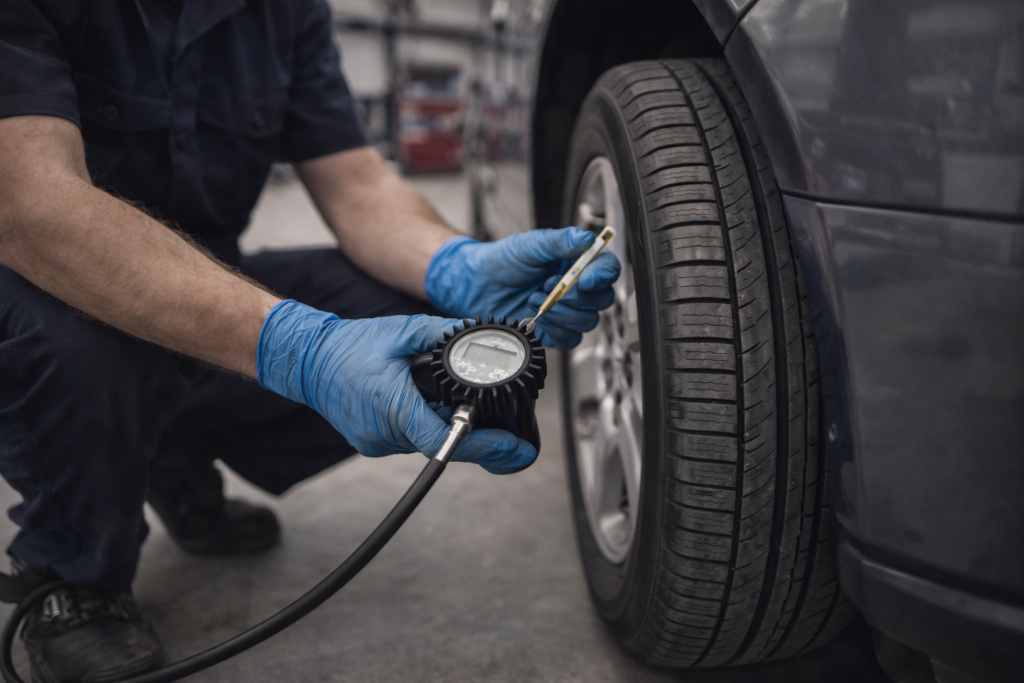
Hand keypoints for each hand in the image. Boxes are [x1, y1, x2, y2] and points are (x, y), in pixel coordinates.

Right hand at [257, 300, 536, 473]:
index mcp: (394, 407)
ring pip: (429, 441)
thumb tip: (478, 332)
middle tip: (516, 435)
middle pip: (444, 443)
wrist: (305, 360)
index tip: (514, 447)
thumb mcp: (402, 332)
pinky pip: (412, 437)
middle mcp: (385, 433)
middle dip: (480, 438)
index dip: (485, 447)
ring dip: (452, 427)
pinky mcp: (373, 441)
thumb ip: (443, 333)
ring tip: (481, 412)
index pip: (446, 441)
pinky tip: (440, 406)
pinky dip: (430, 423)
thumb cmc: (348, 346)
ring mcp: (377, 442)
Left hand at [424, 227, 620, 349]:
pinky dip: (554, 330)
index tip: (584, 279)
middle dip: (574, 297)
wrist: (477, 285)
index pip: (608, 269)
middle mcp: (577, 287)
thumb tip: (586, 238)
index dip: (602, 276)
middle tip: (547, 286)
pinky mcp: (555, 331)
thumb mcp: (531, 244)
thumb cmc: (504, 261)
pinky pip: (571, 340)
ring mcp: (568, 311)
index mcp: (577, 262)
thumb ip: (560, 241)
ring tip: (535, 298)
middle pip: (602, 300)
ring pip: (587, 322)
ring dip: (561, 312)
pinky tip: (535, 317)